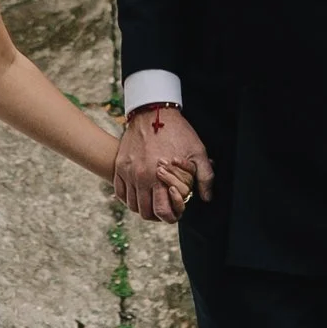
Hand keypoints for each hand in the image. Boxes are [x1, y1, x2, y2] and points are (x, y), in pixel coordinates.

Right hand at [113, 104, 212, 222]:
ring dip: (143, 207)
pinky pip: (120, 192)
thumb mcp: (197, 152)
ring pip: (132, 205)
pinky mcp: (120, 166)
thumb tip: (206, 197)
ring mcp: (128, 172)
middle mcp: (141, 178)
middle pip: (146, 213)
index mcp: (161, 178)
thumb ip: (205, 178)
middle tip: (166, 206)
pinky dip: (129, 198)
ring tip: (154, 200)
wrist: (153, 112)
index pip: (163, 212)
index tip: (177, 209)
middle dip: (158, 214)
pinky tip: (140, 193)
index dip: (172, 216)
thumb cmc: (177, 132)